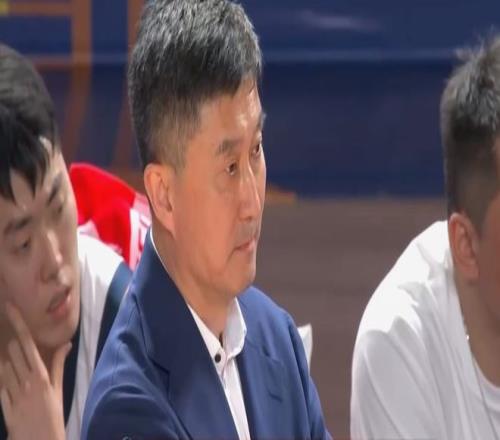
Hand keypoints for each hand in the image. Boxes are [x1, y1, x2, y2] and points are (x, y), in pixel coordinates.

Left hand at [0, 302, 70, 439]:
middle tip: (21, 342)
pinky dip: (5, 380)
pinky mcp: (3, 404)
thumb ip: (59, 365)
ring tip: (18, 363)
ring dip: (9, 361)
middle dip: (14, 342)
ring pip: (4, 366)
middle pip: (13, 351)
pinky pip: (1, 385)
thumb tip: (65, 343)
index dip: (17, 323)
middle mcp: (24, 380)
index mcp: (40, 374)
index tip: (9, 308)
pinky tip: (12, 381)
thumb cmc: (54, 416)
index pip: (26, 342)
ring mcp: (11, 393)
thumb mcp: (59, 390)